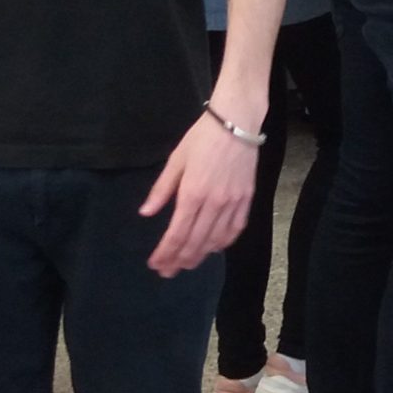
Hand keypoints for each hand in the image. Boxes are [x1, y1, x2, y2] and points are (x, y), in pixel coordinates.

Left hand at [140, 110, 260, 276]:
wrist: (237, 121)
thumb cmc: (202, 137)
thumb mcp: (176, 160)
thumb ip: (161, 190)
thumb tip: (146, 213)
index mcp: (192, 194)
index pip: (176, 234)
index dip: (164, 253)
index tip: (155, 263)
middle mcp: (213, 204)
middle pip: (194, 242)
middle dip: (178, 260)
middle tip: (166, 271)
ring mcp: (232, 203)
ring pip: (215, 240)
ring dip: (199, 256)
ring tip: (186, 264)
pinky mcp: (246, 199)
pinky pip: (235, 229)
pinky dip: (223, 243)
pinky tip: (213, 248)